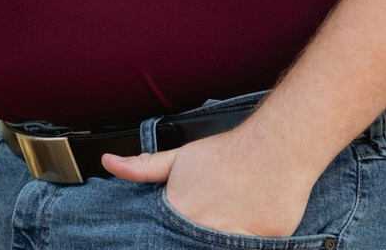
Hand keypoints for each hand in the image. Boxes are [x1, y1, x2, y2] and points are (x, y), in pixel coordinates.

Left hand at [99, 127, 319, 238]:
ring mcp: (235, 239)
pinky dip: (244, 243)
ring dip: (218, 240)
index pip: (164, 240)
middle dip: (191, 239)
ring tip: (224, 221)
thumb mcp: (180, 158)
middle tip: (207, 219)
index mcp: (181, 212)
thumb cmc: (230, 152)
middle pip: (190, 244)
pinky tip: (245, 229)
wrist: (276, 146)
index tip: (178, 233)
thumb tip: (109, 163)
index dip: (168, 240)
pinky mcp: (264, 241)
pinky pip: (248, 249)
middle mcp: (205, 229)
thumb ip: (143, 167)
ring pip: (219, 248)